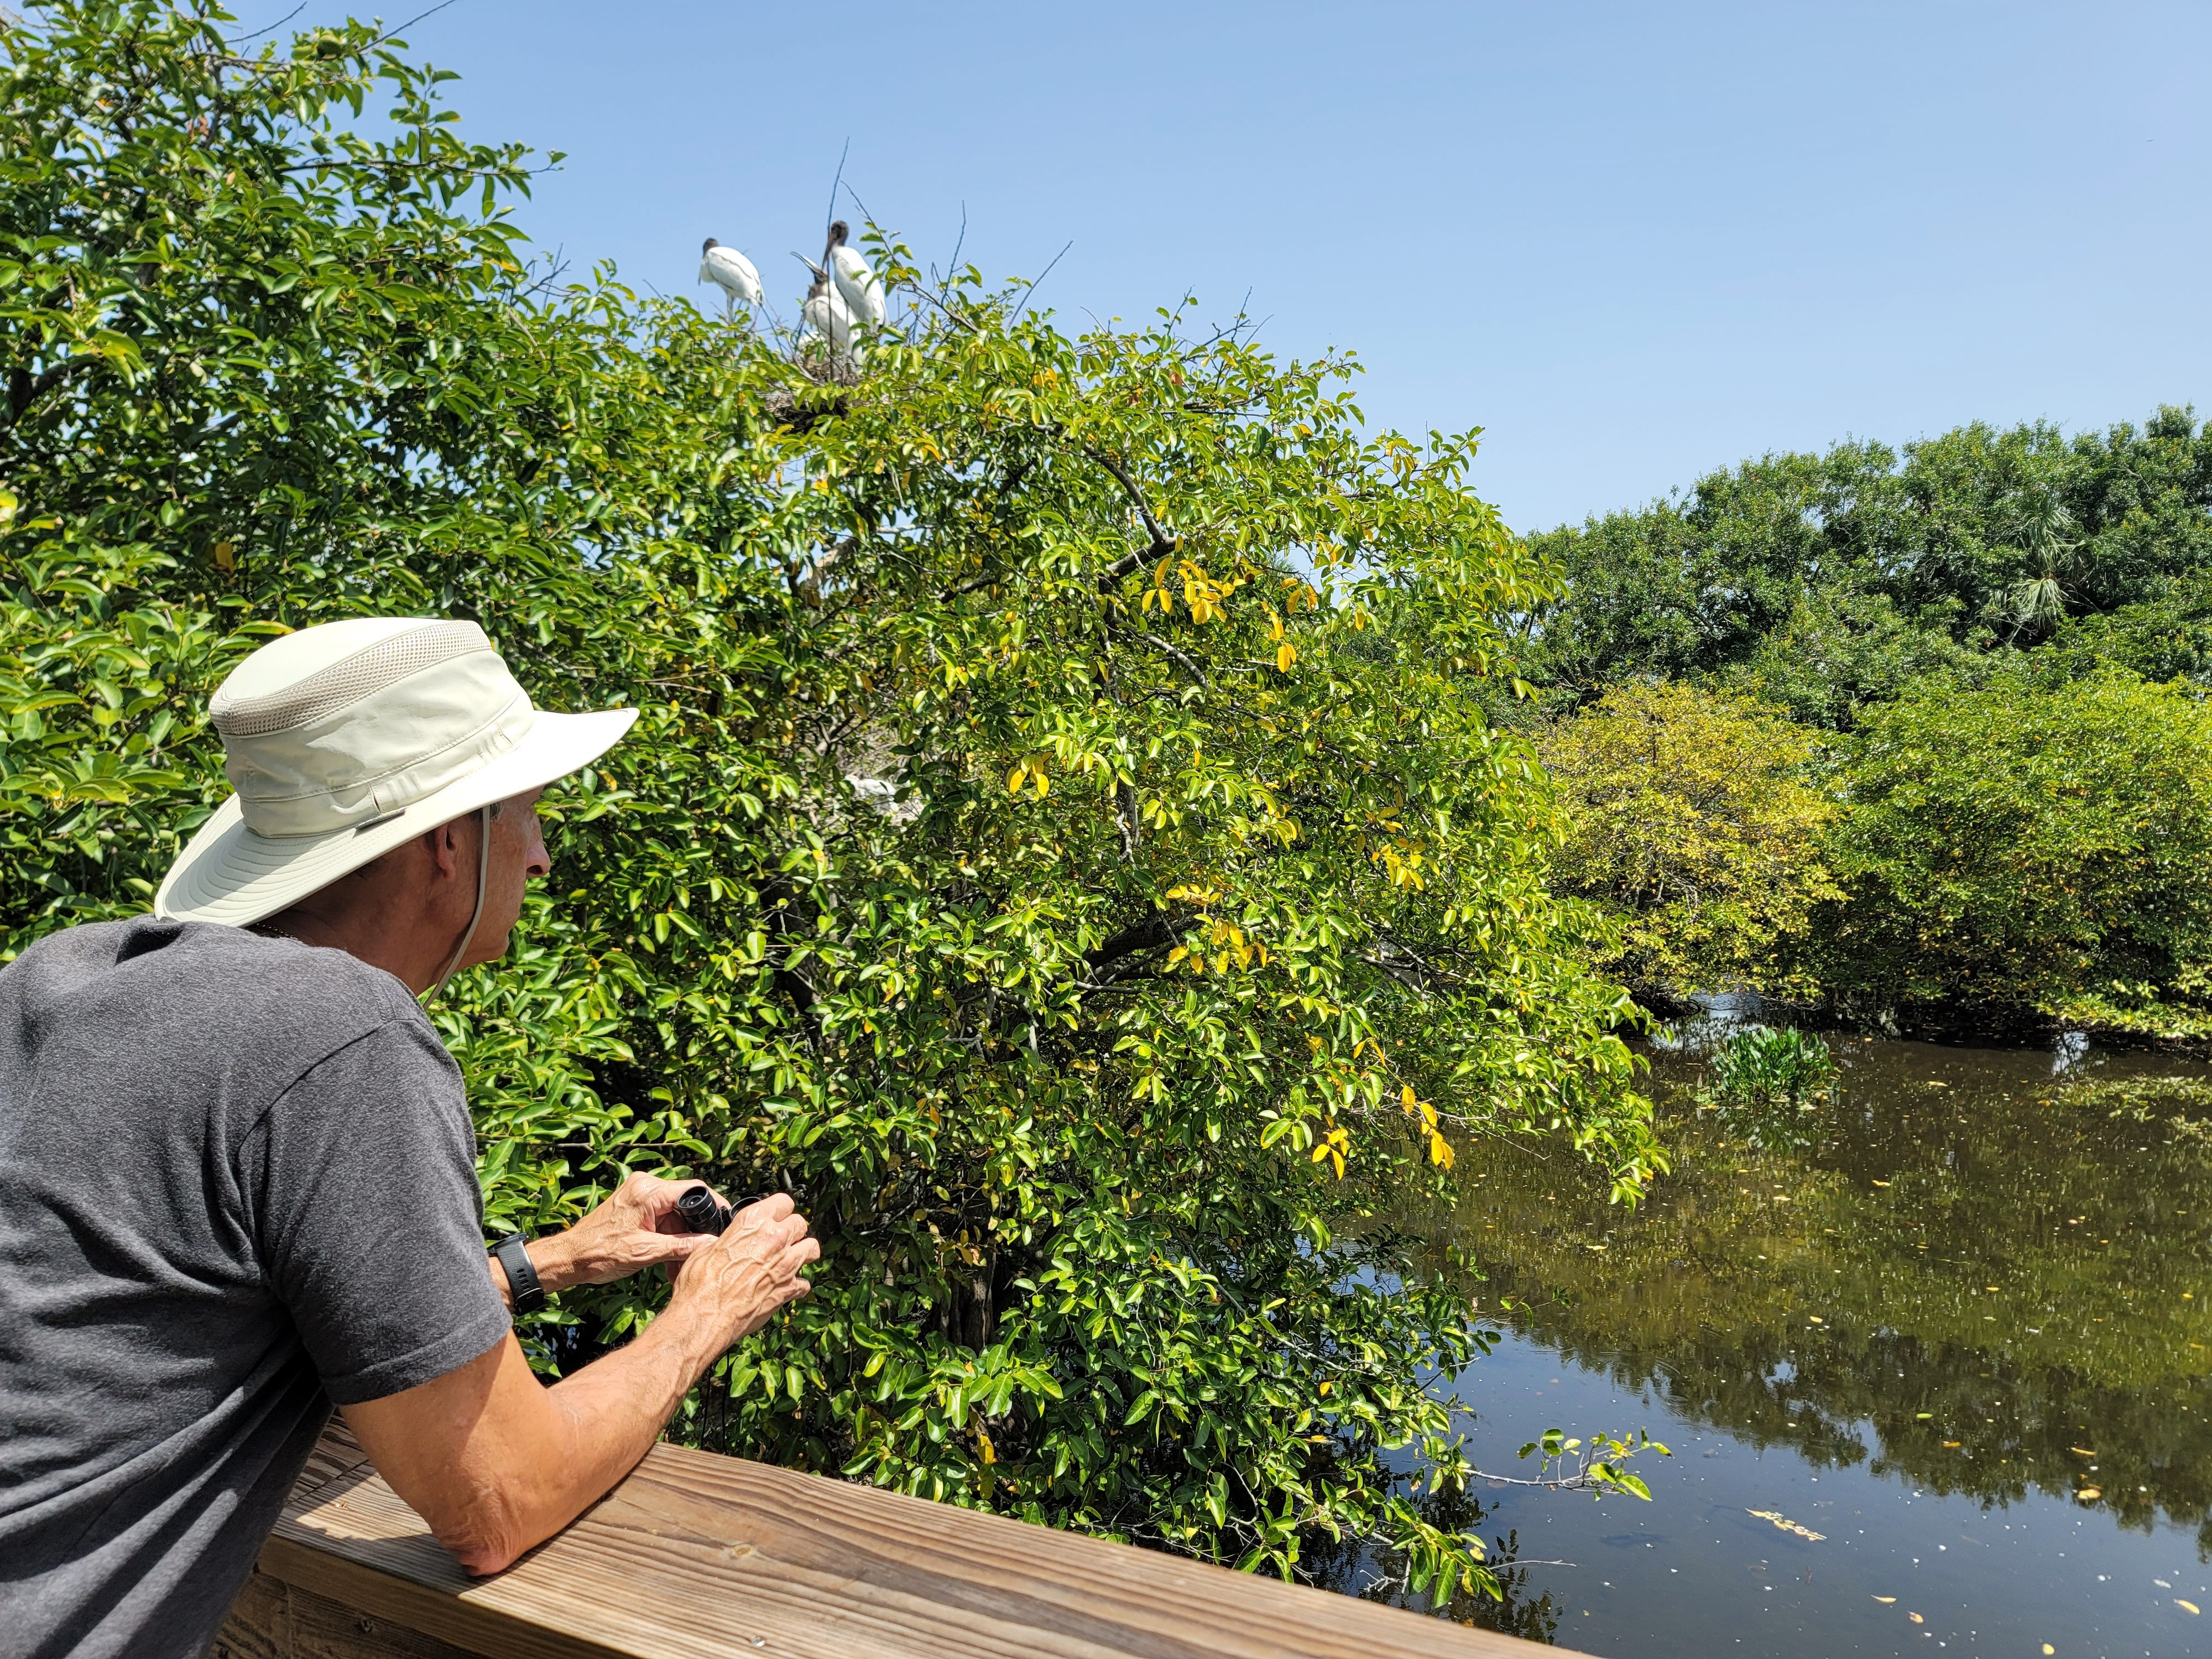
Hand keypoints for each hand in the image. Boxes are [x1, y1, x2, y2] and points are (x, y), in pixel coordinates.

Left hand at [534, 1171, 731, 1293]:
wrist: (569, 1258)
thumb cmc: (600, 1253)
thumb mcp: (646, 1252)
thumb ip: (681, 1246)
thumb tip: (712, 1243)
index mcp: (648, 1191)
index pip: (694, 1190)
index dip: (714, 1206)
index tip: (726, 1222)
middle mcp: (644, 1185)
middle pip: (685, 1201)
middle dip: (695, 1225)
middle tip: (706, 1247)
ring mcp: (639, 1194)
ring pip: (674, 1211)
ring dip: (681, 1233)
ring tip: (683, 1258)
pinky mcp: (635, 1205)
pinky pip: (662, 1216)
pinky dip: (668, 1234)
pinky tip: (670, 1254)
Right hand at [665, 1192, 817, 1352]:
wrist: (705, 1315)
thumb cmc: (700, 1283)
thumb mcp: (707, 1249)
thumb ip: (728, 1240)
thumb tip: (728, 1242)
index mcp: (753, 1221)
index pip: (783, 1201)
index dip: (780, 1210)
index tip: (777, 1217)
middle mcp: (774, 1237)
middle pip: (800, 1223)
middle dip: (793, 1231)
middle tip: (783, 1241)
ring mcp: (786, 1262)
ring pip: (811, 1248)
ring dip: (803, 1253)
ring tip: (791, 1260)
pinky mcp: (789, 1288)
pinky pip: (804, 1283)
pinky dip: (797, 1286)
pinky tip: (785, 1288)